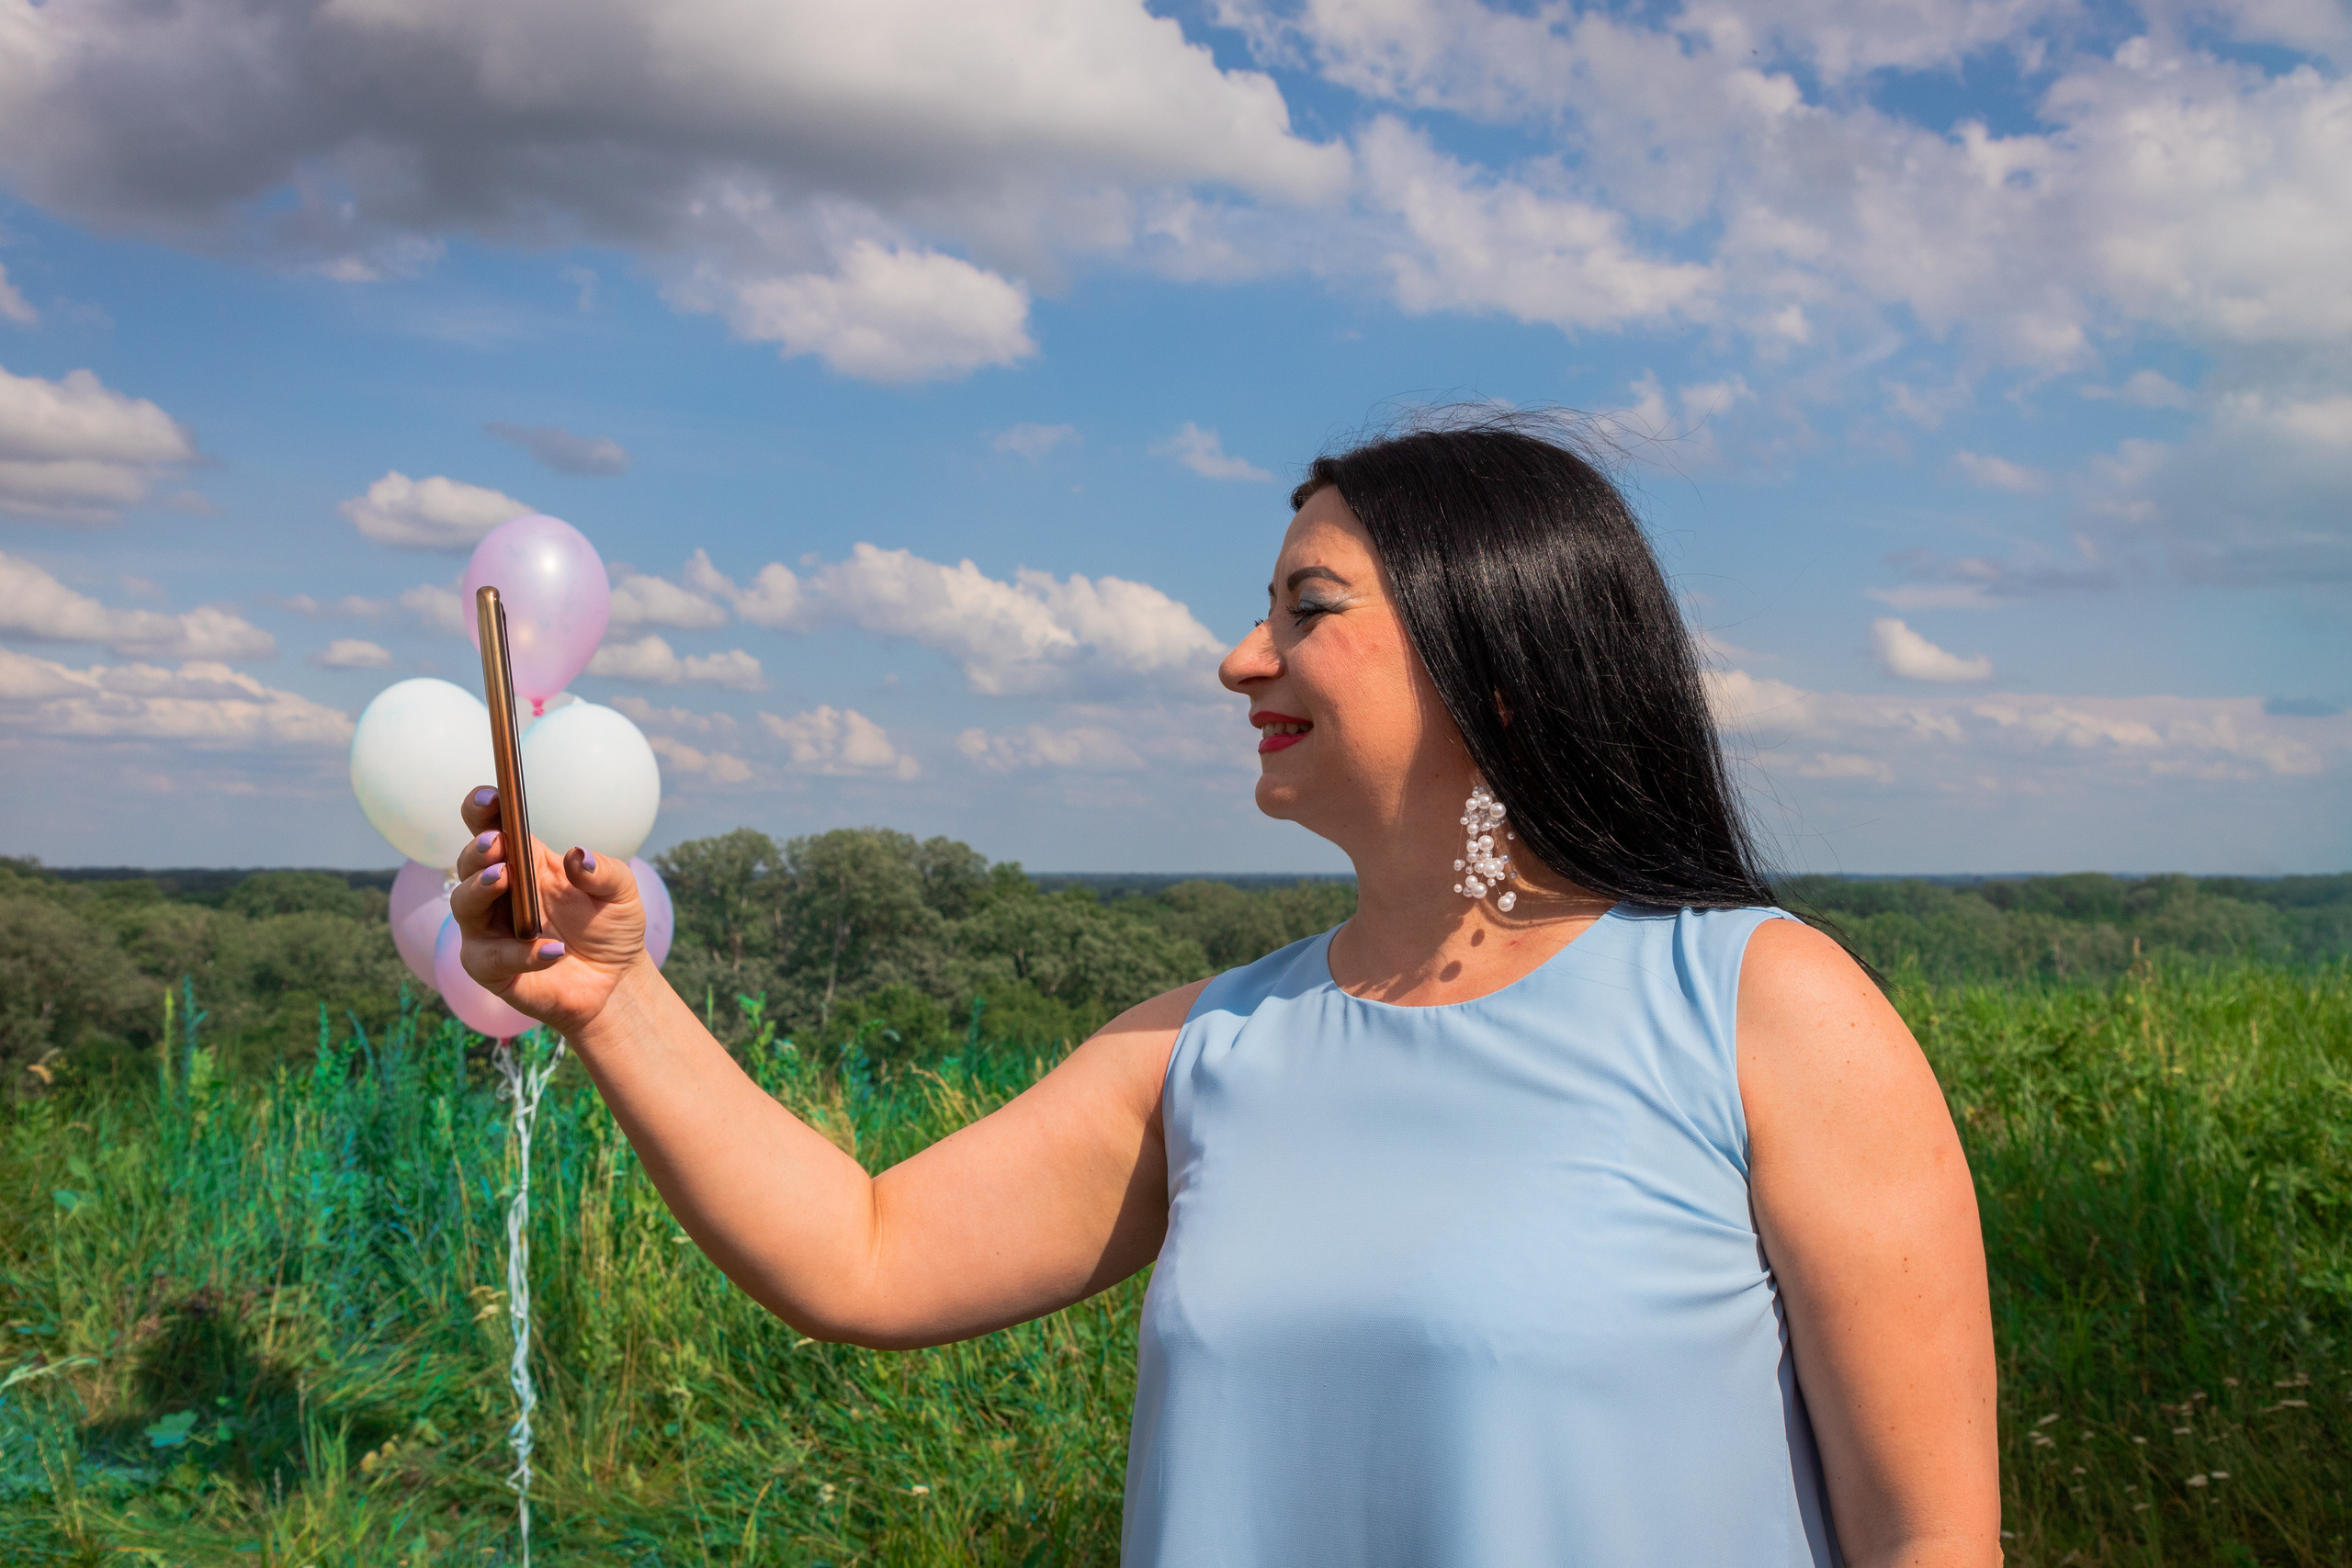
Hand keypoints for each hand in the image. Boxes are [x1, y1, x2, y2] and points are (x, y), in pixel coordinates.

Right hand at [450, 785, 648, 1036]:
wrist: (616, 981)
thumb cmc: (611, 927)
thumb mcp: (621, 893)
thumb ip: (603, 871)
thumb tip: (578, 855)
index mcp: (525, 864)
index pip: (492, 829)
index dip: (482, 810)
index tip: (488, 796)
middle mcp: (499, 893)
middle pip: (469, 863)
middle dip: (478, 850)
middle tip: (497, 844)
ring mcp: (490, 931)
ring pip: (464, 905)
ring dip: (481, 889)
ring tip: (505, 878)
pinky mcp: (492, 969)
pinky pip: (493, 959)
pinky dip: (520, 953)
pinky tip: (553, 951)